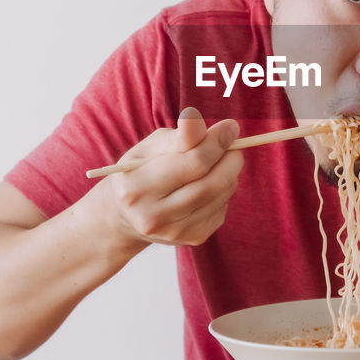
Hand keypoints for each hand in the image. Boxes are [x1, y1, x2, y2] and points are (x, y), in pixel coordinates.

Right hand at [91, 106, 243, 247]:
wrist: (126, 216)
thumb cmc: (141, 171)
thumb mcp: (151, 147)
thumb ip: (180, 136)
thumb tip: (204, 120)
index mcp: (137, 189)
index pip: (193, 163)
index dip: (217, 142)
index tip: (230, 127)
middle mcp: (153, 217)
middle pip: (212, 183)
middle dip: (230, 159)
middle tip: (233, 145)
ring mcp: (174, 232)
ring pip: (221, 195)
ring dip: (229, 173)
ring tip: (218, 161)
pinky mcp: (192, 238)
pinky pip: (221, 208)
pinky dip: (223, 190)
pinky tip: (209, 183)